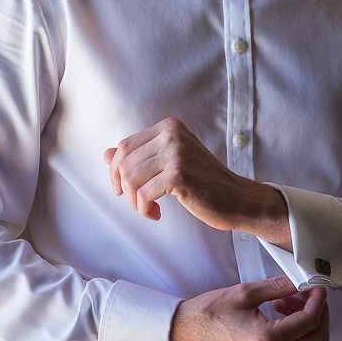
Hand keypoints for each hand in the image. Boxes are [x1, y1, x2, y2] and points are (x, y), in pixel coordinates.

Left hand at [105, 118, 287, 244]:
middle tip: (139, 203)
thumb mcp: (170, 162)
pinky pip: (143, 195)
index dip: (117, 171)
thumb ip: (140, 156)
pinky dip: (143, 209)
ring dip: (134, 202)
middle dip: (125, 189)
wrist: (236, 198)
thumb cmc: (204, 181)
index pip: (125, 146)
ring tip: (148, 209)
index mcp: (169, 126)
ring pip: (130, 180)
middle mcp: (172, 135)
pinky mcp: (179, 175)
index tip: (124, 189)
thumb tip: (105, 154)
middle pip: (124, 163)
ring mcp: (176, 153)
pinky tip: (156, 214)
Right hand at [171, 275, 328, 340]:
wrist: (185, 333)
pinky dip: (295, 325)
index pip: (310, 321)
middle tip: (308, 291)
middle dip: (319, 311)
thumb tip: (301, 280)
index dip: (319, 300)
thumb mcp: (246, 292)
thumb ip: (279, 286)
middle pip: (316, 337)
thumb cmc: (209, 313)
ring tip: (290, 296)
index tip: (317, 284)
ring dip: (306, 317)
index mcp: (269, 340)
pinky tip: (281, 307)